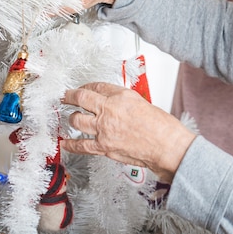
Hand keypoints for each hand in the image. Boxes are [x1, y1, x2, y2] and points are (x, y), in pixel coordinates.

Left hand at [62, 82, 196, 182]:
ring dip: (72, 118)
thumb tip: (113, 105)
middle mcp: (110, 110)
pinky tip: (65, 143)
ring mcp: (104, 130)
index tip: (84, 88)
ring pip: (77, 120)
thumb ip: (124, 104)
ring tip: (71, 117)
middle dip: (70, 97)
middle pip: (81, 99)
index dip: (88, 86)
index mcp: (121, 96)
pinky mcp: (104, 147)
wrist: (167, 147)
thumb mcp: (143, 104)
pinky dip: (71, 144)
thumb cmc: (162, 128)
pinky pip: (81, 145)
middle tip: (66, 96)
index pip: (98, 86)